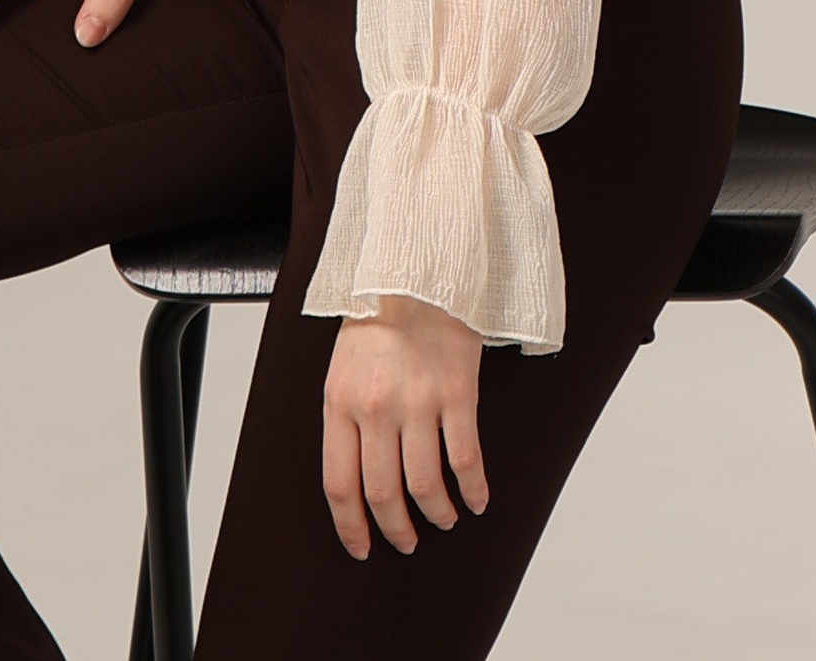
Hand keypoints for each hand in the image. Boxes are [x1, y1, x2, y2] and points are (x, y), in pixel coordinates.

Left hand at [321, 294, 488, 558]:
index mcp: (340, 401)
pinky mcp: (456, 393)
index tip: (362, 547)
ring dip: (436, 514)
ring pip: (424, 485)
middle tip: (406, 542)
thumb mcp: (343, 365)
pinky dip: (472, 490)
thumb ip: (345, 415)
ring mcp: (417, 401)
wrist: (418, 268)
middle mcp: (375, 407)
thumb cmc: (378, 317)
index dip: (351, 526)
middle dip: (395, 529)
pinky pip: (465, 459)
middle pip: (383, 492)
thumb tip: (354, 474)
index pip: (340, 483)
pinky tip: (476, 501)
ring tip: (443, 520)